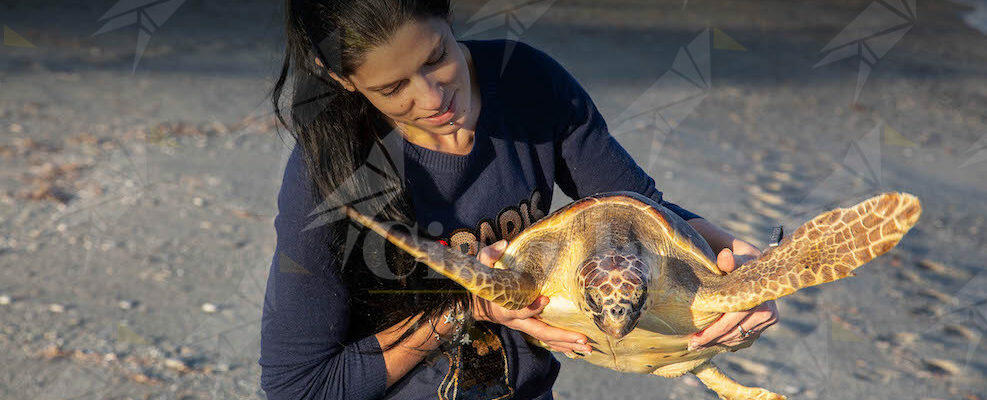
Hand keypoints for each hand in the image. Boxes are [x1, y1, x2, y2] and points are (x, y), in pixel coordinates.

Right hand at [471, 240, 592, 355]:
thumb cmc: (482, 284)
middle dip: (562, 336)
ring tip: (587, 347)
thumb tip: (503, 243)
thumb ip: (490, 255)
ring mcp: (523, 327)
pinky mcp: (529, 328)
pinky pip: (546, 340)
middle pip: (540, 331)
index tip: (545, 299)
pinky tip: (578, 350)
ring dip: (567, 343)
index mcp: (504, 307)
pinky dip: (562, 346)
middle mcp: (515, 321)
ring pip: (546, 338)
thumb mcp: (480, 266)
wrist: (477, 305)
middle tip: (582, 338)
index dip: (531, 307)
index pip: (517, 310)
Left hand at [688, 242, 779, 350]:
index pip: (730, 321)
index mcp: (758, 298)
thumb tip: (725, 256)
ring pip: (740, 338)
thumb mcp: (732, 261)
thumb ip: (728, 262)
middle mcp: (768, 311)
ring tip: (699, 345)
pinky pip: (746, 338)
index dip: (711, 332)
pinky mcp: (768, 323)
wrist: (755, 265)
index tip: (693, 340)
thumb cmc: (738, 262)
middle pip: (735, 333)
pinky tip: (713, 342)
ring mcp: (769, 319)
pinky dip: (729, 341)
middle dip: (712, 341)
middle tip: (692, 345)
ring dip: (719, 343)